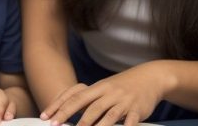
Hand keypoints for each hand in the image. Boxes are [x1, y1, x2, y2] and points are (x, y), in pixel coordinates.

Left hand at [41, 63, 165, 125]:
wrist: (150, 78)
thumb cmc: (121, 87)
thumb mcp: (104, 89)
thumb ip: (89, 101)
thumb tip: (68, 113)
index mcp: (98, 88)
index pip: (74, 97)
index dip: (60, 108)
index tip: (47, 117)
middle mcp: (109, 93)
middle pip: (89, 106)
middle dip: (72, 117)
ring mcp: (123, 101)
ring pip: (108, 114)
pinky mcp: (137, 109)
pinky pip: (130, 120)